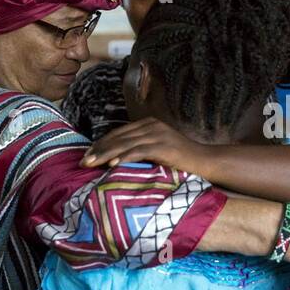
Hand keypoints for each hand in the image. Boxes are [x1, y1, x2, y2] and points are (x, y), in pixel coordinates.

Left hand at [81, 117, 207, 172]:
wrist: (206, 162)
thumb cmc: (182, 160)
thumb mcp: (159, 150)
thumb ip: (141, 149)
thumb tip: (118, 160)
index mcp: (149, 124)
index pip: (119, 133)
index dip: (101, 144)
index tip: (87, 155)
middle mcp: (151, 125)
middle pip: (118, 137)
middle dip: (98, 149)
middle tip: (82, 161)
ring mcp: (157, 134)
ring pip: (124, 144)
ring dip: (105, 154)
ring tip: (90, 163)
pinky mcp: (163, 145)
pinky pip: (138, 151)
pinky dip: (123, 157)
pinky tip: (112, 165)